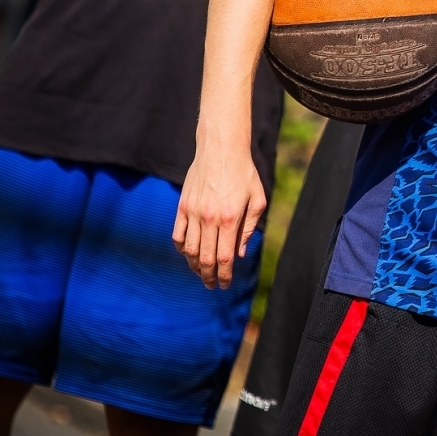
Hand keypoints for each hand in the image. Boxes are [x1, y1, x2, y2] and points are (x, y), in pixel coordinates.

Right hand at [172, 145, 266, 288]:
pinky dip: (182, 249)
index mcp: (231, 219)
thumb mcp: (258, 199)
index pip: (224, 258)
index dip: (224, 276)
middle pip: (205, 259)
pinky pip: (178, 235)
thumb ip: (249, 228)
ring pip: (189, 250)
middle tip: (211, 285)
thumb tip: (239, 253)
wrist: (221, 150)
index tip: (224, 285)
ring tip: (200, 273)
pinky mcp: (182, 206)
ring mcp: (193, 213)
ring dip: (194, 266)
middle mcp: (210, 219)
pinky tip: (188, 254)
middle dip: (208, 277)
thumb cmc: (244, 174)